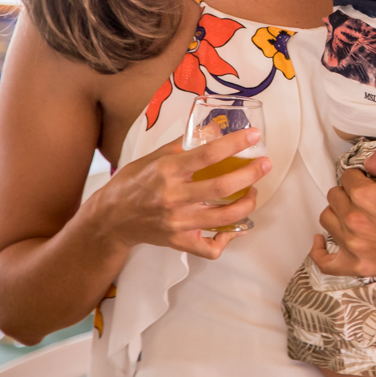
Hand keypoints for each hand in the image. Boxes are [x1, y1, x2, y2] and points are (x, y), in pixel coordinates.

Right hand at [95, 129, 269, 259]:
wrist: (111, 218)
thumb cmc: (133, 183)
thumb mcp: (154, 156)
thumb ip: (184, 144)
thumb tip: (213, 128)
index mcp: (167, 171)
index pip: (208, 154)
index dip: (234, 143)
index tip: (254, 135)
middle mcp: (173, 197)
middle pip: (221, 187)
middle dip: (250, 174)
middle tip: (265, 164)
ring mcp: (177, 222)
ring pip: (223, 218)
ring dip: (246, 204)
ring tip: (253, 192)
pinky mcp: (178, 242)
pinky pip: (210, 248)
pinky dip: (227, 240)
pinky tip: (234, 228)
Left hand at [309, 146, 375, 278]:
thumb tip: (368, 164)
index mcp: (364, 196)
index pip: (347, 176)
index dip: (361, 176)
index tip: (373, 181)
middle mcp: (353, 220)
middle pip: (335, 196)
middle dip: (349, 191)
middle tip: (368, 196)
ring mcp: (353, 245)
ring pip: (327, 219)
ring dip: (338, 212)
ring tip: (354, 211)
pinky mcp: (357, 265)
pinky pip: (325, 261)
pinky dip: (319, 250)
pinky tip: (321, 240)